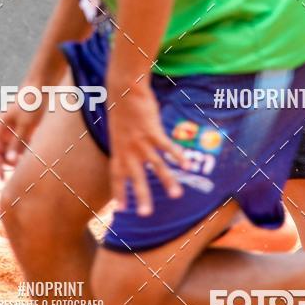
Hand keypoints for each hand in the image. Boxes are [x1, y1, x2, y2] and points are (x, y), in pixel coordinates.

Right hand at [0, 86, 44, 178]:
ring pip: (13, 148)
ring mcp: (13, 128)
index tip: (2, 178)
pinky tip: (34, 153)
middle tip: (20, 170)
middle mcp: (4, 129)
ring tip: (28, 163)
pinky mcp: (24, 127)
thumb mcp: (25, 125)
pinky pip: (22, 143)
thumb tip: (10, 160)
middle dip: (9, 162)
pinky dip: (26, 149)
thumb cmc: (31, 104)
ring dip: (18, 157)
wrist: (40, 87)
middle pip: (3, 151)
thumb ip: (17, 143)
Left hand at [107, 79, 185, 215]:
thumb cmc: (122, 108)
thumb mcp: (118, 130)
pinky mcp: (153, 131)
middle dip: (141, 196)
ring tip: (176, 195)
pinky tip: (187, 166)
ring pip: (156, 165)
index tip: (121, 209)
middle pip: (136, 177)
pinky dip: (178, 156)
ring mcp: (141, 141)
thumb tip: (129, 150)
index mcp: (118, 150)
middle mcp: (129, 150)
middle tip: (146, 214)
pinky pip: (167, 147)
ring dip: (167, 181)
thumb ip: (124, 143)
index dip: (119, 192)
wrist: (123, 89)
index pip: (116, 176)